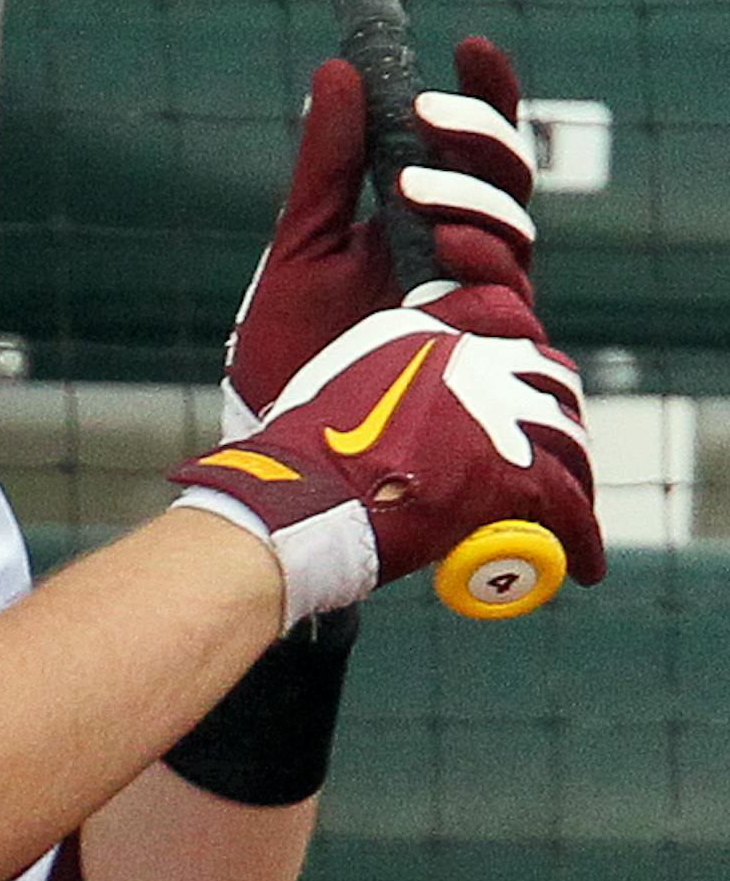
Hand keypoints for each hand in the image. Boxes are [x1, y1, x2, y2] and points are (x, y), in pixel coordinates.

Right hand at [175, 285, 604, 626]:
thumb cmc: (300, 459)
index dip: (522, 357)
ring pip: (568, 439)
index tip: (526, 388)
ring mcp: (492, 410)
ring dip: (576, 477)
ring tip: (571, 512)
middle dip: (558, 415)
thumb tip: (409, 422)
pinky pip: (571, 506)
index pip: (501, 316)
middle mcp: (464, 357)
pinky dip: (583, 540)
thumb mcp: (340, 386)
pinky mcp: (511, 470)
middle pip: (547, 377)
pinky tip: (583, 565)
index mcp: (417, 330)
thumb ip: (387, 384)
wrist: (297, 496)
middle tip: (556, 455)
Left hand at [222, 37, 537, 438]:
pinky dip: (481, 273)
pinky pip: (510, 306)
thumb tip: (338, 70)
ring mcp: (480, 313)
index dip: (484, 97)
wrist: (283, 444)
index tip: (468, 44)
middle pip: (510, 186)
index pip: (474, 151)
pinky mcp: (485, 363)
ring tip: (416, 191)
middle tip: (425, 114)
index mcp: (429, 225)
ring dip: (473, 204)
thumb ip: (327, 162)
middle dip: (477, 141)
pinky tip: (448, 260)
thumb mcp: (302, 240)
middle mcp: (466, 264)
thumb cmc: (290, 347)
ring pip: (516, 240)